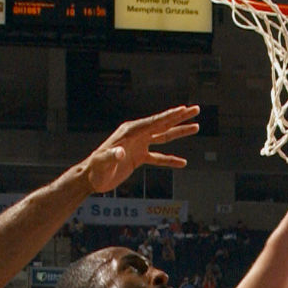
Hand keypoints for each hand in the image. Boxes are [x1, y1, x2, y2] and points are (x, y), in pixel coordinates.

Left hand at [83, 105, 201, 192]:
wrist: (91, 178)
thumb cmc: (95, 169)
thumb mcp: (102, 163)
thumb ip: (111, 156)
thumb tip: (119, 152)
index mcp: (129, 131)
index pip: (154, 122)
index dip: (170, 116)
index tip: (184, 109)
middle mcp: (136, 135)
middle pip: (163, 124)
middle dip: (180, 117)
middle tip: (196, 110)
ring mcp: (138, 146)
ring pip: (163, 137)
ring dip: (179, 132)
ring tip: (196, 127)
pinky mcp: (138, 158)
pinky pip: (158, 158)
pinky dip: (170, 160)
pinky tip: (182, 162)